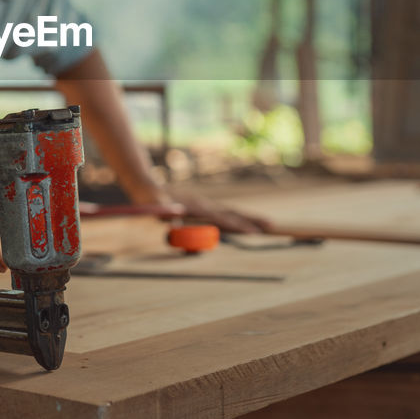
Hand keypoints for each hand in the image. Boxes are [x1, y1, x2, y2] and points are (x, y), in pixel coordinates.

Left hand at [154, 187, 272, 233]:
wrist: (147, 186)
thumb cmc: (150, 201)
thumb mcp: (156, 209)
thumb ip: (166, 217)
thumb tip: (175, 226)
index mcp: (196, 206)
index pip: (221, 218)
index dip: (237, 225)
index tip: (253, 232)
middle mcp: (204, 204)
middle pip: (232, 213)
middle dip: (252, 220)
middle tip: (272, 225)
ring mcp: (205, 204)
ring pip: (231, 211)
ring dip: (249, 218)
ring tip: (267, 224)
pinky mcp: (203, 206)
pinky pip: (224, 212)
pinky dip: (238, 217)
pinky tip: (246, 222)